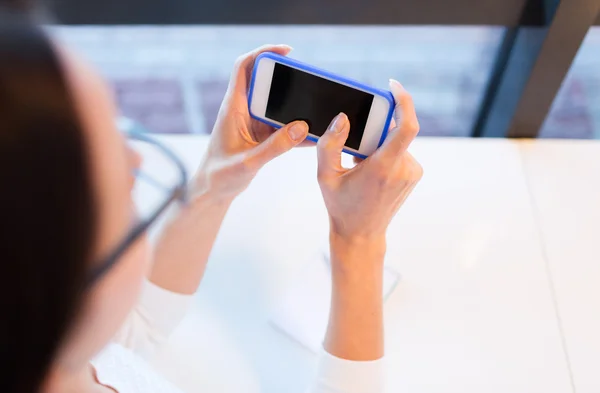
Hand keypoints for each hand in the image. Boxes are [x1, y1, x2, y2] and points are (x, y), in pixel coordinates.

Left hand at [194, 45, 308, 201]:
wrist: (211, 191)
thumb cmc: (219, 176)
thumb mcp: (248, 162)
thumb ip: (275, 146)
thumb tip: (302, 127)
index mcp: (233, 108)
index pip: (244, 67)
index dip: (263, 52)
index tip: (287, 51)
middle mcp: (242, 110)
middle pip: (265, 81)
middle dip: (287, 78)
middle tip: (310, 81)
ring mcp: (252, 122)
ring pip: (277, 104)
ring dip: (295, 106)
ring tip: (316, 109)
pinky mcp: (260, 135)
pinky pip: (281, 125)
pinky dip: (296, 128)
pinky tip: (313, 134)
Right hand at [317, 79, 422, 242]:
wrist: (361, 234)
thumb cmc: (341, 205)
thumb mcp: (325, 175)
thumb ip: (330, 144)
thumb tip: (343, 118)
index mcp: (384, 167)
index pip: (406, 126)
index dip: (404, 101)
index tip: (392, 86)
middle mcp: (404, 169)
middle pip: (394, 131)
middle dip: (374, 131)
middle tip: (356, 148)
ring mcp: (412, 172)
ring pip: (396, 141)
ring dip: (378, 144)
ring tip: (361, 165)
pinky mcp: (414, 174)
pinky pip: (400, 151)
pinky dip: (385, 152)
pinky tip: (371, 171)